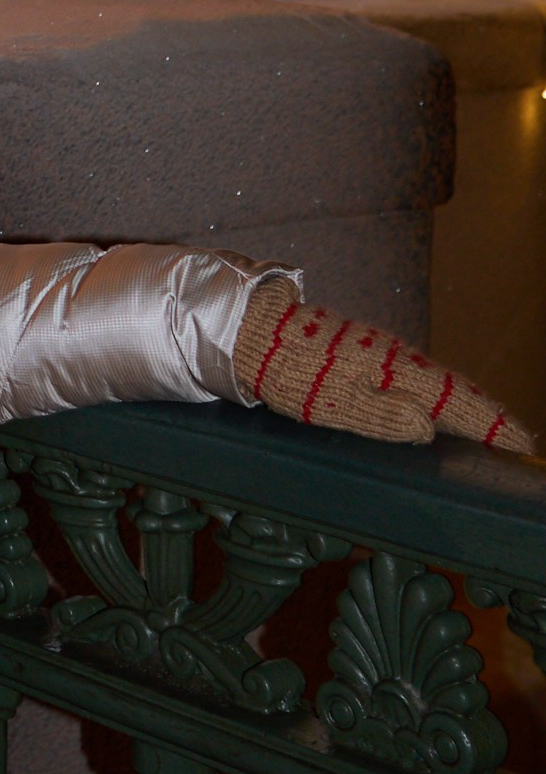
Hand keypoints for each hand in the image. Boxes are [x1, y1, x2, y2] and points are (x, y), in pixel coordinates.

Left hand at [236, 280, 532, 452]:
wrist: (255, 332)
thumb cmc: (294, 373)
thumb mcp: (336, 404)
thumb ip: (384, 416)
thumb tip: (429, 427)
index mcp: (396, 370)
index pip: (457, 400)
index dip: (491, 423)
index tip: (522, 441)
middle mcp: (397, 357)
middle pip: (453, 388)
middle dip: (486, 412)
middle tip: (515, 436)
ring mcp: (381, 351)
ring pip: (434, 379)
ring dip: (464, 401)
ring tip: (487, 424)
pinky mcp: (364, 350)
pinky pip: (414, 374)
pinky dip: (437, 390)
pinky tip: (435, 402)